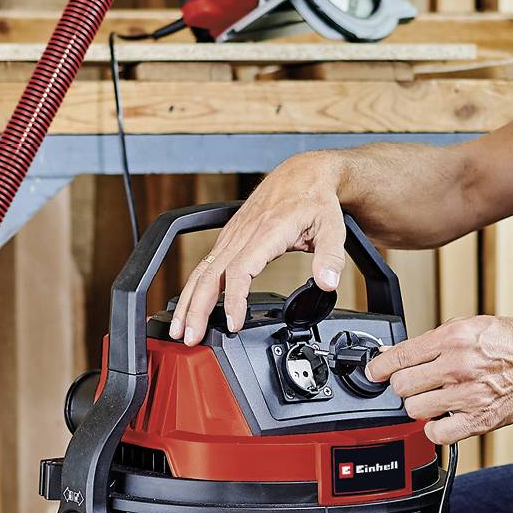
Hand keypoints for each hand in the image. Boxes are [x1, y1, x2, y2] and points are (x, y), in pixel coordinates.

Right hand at [169, 156, 347, 340]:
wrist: (303, 174)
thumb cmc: (315, 200)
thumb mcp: (333, 228)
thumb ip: (331, 258)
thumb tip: (327, 284)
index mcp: (267, 231)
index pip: (240, 270)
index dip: (233, 299)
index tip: (233, 324)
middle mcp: (243, 233)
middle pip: (210, 274)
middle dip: (196, 308)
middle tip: (190, 338)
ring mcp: (232, 235)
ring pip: (202, 270)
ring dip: (189, 301)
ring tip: (179, 329)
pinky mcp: (229, 237)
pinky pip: (206, 264)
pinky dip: (194, 287)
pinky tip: (190, 305)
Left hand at [366, 315, 512, 445]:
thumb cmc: (511, 343)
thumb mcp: (470, 326)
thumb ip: (434, 341)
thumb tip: (398, 354)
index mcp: (453, 337)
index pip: (399, 356)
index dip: (379, 367)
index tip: (374, 373)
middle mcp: (458, 365)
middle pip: (402, 386)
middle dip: (403, 386)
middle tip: (415, 385)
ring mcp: (468, 395)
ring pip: (415, 411)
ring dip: (420, 407)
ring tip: (434, 399)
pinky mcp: (478, 420)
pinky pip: (437, 434)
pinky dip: (435, 429)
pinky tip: (444, 417)